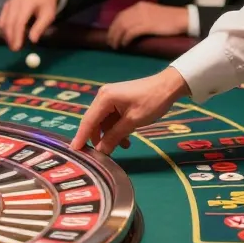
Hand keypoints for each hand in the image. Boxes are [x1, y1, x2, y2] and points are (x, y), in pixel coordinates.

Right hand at [0, 0, 59, 51]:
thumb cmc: (46, 5)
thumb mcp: (48, 16)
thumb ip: (40, 28)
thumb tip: (32, 40)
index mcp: (28, 3)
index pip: (19, 22)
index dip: (17, 36)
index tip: (17, 48)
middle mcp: (16, 2)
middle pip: (9, 23)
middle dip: (10, 38)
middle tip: (14, 49)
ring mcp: (9, 3)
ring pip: (3, 23)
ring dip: (7, 35)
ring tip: (13, 44)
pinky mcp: (6, 5)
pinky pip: (1, 20)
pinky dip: (4, 30)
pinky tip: (10, 36)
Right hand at [71, 68, 189, 154]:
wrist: (169, 86)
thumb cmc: (151, 102)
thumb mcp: (132, 122)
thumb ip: (114, 136)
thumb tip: (100, 151)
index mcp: (104, 98)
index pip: (88, 121)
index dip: (80, 137)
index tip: (74, 151)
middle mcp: (103, 97)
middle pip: (94, 122)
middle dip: (97, 138)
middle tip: (99, 156)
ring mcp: (111, 98)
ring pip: (104, 122)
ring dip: (110, 136)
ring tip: (122, 147)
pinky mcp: (118, 102)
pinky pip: (112, 119)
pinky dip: (117, 130)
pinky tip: (127, 140)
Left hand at [107, 2, 189, 48]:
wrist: (183, 19)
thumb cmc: (169, 19)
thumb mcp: (151, 15)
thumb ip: (141, 18)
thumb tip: (130, 29)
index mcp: (139, 6)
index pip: (121, 15)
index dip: (113, 26)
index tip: (111, 35)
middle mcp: (138, 9)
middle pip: (119, 21)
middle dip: (112, 33)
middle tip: (111, 43)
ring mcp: (142, 17)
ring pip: (123, 27)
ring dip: (117, 37)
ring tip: (116, 46)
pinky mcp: (147, 25)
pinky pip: (131, 32)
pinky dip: (126, 39)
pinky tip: (124, 44)